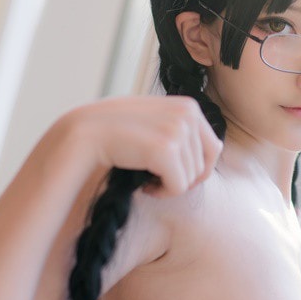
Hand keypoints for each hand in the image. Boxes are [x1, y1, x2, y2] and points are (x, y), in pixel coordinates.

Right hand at [64, 95, 222, 196]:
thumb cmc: (119, 135)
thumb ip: (182, 129)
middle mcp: (188, 113)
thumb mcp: (156, 123)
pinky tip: (143, 185)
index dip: (195, 168)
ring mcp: (177, 129)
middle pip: (206, 165)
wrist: (83, 135)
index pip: (214, 148)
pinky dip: (163, 192)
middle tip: (155, 178)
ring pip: (193, 177)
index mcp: (189, 106)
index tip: (169, 171)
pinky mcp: (165, 148)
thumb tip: (217, 149)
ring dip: (170, 185)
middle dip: (183, 178)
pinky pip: (179, 186)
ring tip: (146, 178)